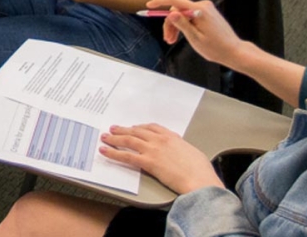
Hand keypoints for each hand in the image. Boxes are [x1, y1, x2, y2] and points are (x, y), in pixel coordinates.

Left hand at [99, 124, 224, 194]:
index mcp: (172, 137)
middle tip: (114, 129)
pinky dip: (113, 152)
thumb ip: (181, 148)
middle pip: (137, 131)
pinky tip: (105, 151)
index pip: (152, 127)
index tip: (134, 127)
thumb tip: (179, 151)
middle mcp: (160, 140)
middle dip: (123, 130)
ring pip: (129, 140)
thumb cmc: (201, 171)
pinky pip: (126, 155)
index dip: (140, 127)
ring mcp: (152, 150)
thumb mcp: (193, 152)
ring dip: (115, 138)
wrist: (200, 180)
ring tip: (105, 137)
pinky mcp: (147, 162)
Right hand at [145, 0, 242, 67]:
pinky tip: (181, 35)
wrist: (234, 51)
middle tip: (167, 38)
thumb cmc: (216, 48)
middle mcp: (203, 5)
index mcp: (199, 10)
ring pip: (182, 14)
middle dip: (170, 23)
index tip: (149, 5)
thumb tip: (170, 13)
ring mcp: (205, 8)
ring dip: (176, 26)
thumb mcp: (195, 38)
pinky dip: (184, 24)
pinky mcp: (207, 13)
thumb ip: (182, 24)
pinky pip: (190, 15)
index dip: (160, 1)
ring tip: (172, 40)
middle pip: (177, 9)